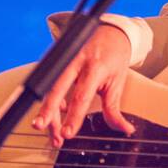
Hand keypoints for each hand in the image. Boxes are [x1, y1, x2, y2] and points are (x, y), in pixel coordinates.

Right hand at [31, 24, 134, 146]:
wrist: (110, 33)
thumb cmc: (114, 57)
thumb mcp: (118, 82)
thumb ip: (115, 109)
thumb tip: (125, 129)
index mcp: (94, 67)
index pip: (81, 96)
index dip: (73, 116)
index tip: (67, 134)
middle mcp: (75, 61)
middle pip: (56, 89)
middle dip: (47, 111)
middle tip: (42, 128)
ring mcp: (64, 59)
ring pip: (49, 89)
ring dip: (49, 113)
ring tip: (54, 134)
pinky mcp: (57, 61)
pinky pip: (50, 84)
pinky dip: (52, 102)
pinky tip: (58, 115)